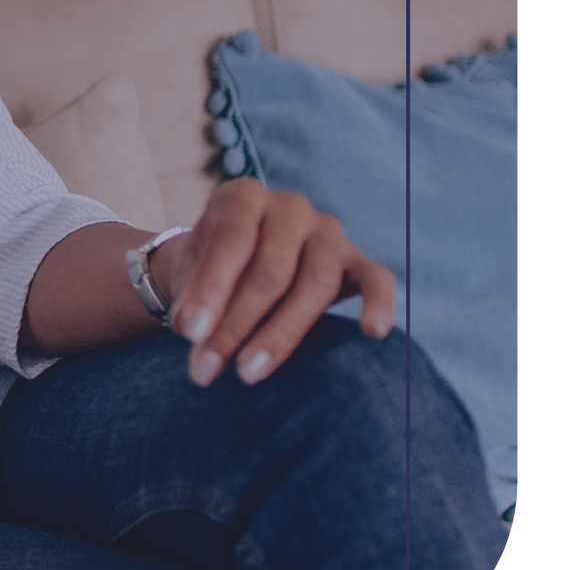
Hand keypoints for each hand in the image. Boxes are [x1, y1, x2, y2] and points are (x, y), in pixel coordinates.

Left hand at [153, 178, 395, 386]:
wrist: (238, 264)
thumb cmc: (212, 270)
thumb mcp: (192, 276)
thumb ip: (193, 300)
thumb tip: (192, 332)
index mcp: (243, 197)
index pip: (231, 241)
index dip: (211, 289)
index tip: (191, 334)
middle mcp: (289, 207)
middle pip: (271, 269)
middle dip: (237, 323)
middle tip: (207, 368)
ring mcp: (328, 231)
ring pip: (316, 282)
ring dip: (281, 333)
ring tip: (249, 372)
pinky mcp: (358, 260)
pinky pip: (376, 278)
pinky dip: (378, 303)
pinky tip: (373, 331)